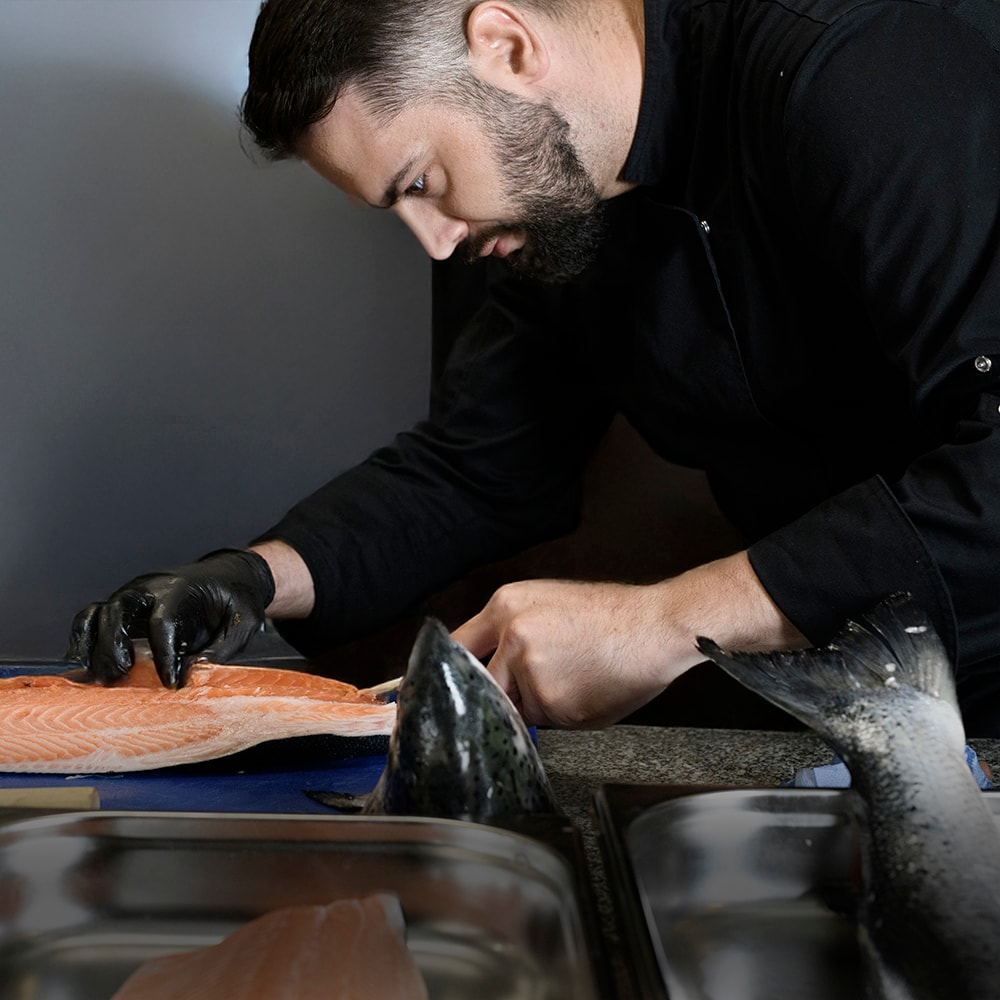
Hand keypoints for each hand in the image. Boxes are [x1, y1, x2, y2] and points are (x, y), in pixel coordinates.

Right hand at [66, 549, 275, 687]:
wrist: (227, 576)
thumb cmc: (236, 597)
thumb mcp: (246, 620)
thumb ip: (226, 646)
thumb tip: (199, 672)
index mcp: (182, 588)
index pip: (163, 621)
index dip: (163, 654)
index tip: (171, 682)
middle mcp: (150, 588)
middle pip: (118, 609)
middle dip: (114, 644)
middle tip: (120, 675)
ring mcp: (133, 596)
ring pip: (99, 613)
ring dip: (93, 645)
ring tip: (101, 676)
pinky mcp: (124, 608)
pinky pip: (91, 619)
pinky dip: (82, 640)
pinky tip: (82, 666)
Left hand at [450, 554, 806, 728]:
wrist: (657, 626)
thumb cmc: (612, 617)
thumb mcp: (551, 604)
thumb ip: (512, 632)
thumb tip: (486, 668)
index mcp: (507, 606)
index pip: (456, 647)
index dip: (439, 675)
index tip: (412, 696)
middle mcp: (512, 636)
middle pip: (484, 686)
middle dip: (507, 694)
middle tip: (543, 686)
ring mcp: (531, 671)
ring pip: (518, 707)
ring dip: (541, 705)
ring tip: (579, 677)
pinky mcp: (554, 703)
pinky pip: (549, 723)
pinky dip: (568, 716)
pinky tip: (592, 689)